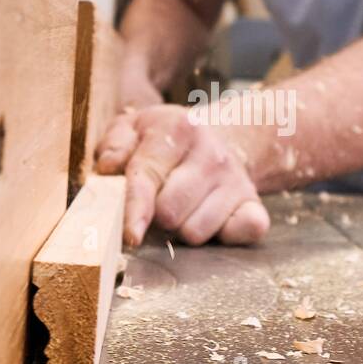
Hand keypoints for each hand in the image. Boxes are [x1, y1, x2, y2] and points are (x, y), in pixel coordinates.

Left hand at [96, 104, 269, 247]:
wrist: (221, 138)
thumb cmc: (167, 140)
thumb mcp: (135, 128)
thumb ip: (114, 144)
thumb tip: (108, 167)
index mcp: (179, 129)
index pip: (148, 177)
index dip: (135, 209)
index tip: (131, 235)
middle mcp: (212, 154)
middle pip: (169, 213)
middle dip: (156, 216)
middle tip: (159, 201)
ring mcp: (236, 179)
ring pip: (196, 232)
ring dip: (183, 228)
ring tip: (183, 208)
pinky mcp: (254, 203)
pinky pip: (244, 231)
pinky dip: (225, 235)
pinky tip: (214, 219)